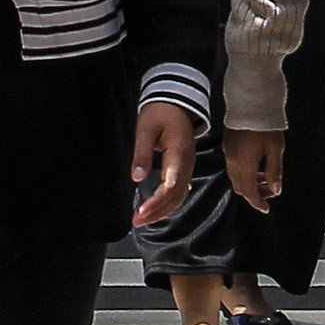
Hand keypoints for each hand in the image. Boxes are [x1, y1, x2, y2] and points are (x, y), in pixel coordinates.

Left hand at [131, 103, 199, 225]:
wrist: (177, 103)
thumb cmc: (160, 112)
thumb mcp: (145, 129)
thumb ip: (142, 153)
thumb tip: (137, 178)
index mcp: (178, 153)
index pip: (170, 185)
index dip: (156, 202)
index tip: (140, 212)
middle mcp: (187, 164)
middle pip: (176, 196)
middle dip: (157, 212)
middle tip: (136, 221)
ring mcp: (188, 167)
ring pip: (179, 196)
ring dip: (162, 210)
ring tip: (142, 219)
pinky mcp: (184, 168)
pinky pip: (179, 191)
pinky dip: (168, 203)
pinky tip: (155, 209)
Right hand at [222, 127, 285, 205]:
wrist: (251, 103)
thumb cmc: (266, 126)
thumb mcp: (276, 150)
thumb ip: (275, 172)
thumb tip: (275, 190)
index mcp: (244, 165)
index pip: (249, 192)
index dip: (258, 202)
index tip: (266, 208)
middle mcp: (233, 162)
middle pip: (240, 187)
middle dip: (254, 194)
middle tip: (270, 193)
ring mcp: (228, 154)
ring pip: (236, 178)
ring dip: (249, 183)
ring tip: (265, 179)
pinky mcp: (227, 145)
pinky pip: (233, 167)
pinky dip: (244, 173)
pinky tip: (256, 167)